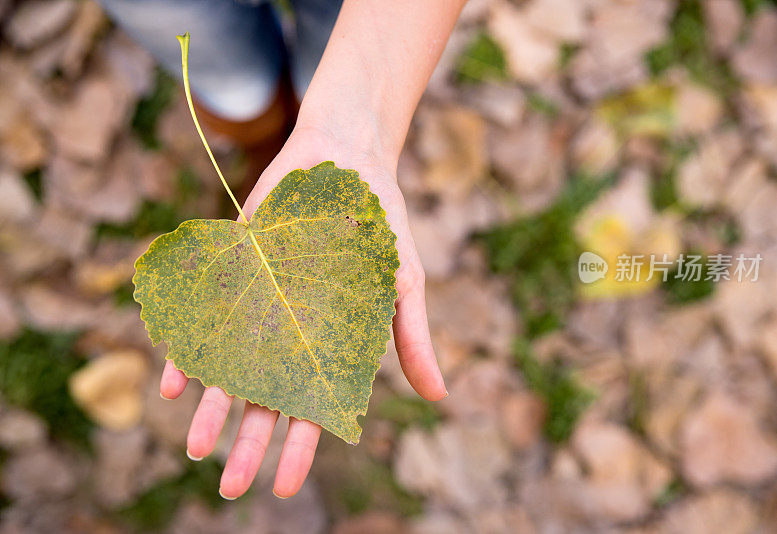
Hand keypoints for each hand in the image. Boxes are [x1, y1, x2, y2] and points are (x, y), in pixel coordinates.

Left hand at [159, 125, 446, 498]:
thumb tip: (439, 397)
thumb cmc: (381, 224)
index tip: (284, 488)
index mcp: (333, 342)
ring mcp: (260, 303)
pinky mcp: (235, 272)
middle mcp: (291, 331)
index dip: (301, 448)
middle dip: (251, 444)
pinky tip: (175, 381)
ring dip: (215, 407)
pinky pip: (206, 317)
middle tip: (231, 489)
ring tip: (198, 447)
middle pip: (268, 398)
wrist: (345, 159)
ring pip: (232, 366)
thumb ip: (411, 337)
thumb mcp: (404, 282)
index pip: (315, 406)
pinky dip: (189, 346)